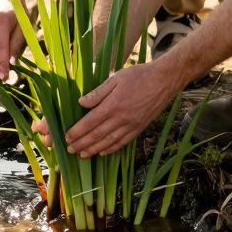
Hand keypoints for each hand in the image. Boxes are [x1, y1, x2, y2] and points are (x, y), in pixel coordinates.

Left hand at [63, 62, 177, 156]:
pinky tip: (103, 152)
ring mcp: (131, 125)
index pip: (90, 122)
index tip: (67, 136)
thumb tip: (81, 102)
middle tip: (70, 149)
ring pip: (109, 142)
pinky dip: (112, 149)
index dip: (78, 131)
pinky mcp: (139, 128)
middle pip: (97, 135)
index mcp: (113, 105)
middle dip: (82, 144)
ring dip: (94, 150)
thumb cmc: (138, 76)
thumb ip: (98, 92)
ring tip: (82, 155)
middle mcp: (121, 118)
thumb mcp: (116, 78)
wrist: (164, 81)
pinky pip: (123, 142)